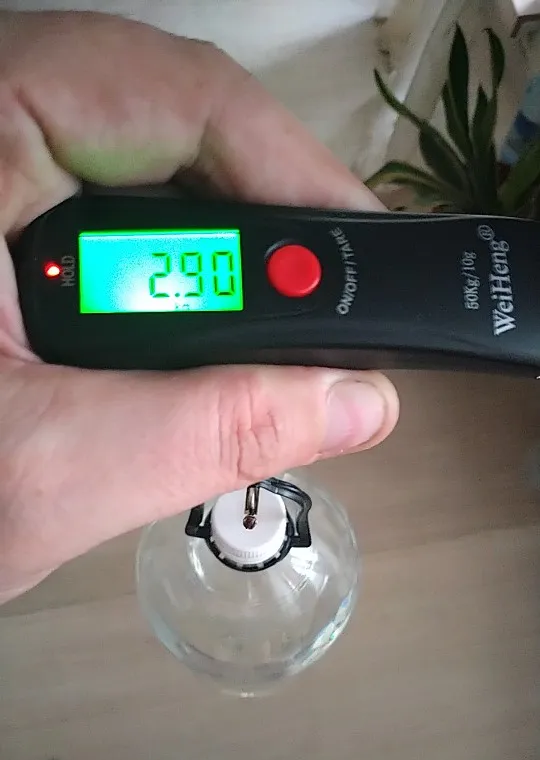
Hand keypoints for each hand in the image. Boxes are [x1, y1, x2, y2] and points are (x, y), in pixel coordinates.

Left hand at [0, 10, 398, 602]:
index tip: (357, 250)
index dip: (287, 165)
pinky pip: (87, 204)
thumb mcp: (43, 474)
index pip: (165, 93)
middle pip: (155, 122)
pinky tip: (174, 329)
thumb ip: (209, 432)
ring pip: (127, 164)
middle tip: (320, 306)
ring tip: (260, 327)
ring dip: (204, 250)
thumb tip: (354, 402)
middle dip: (252, 219)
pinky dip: (151, 268)